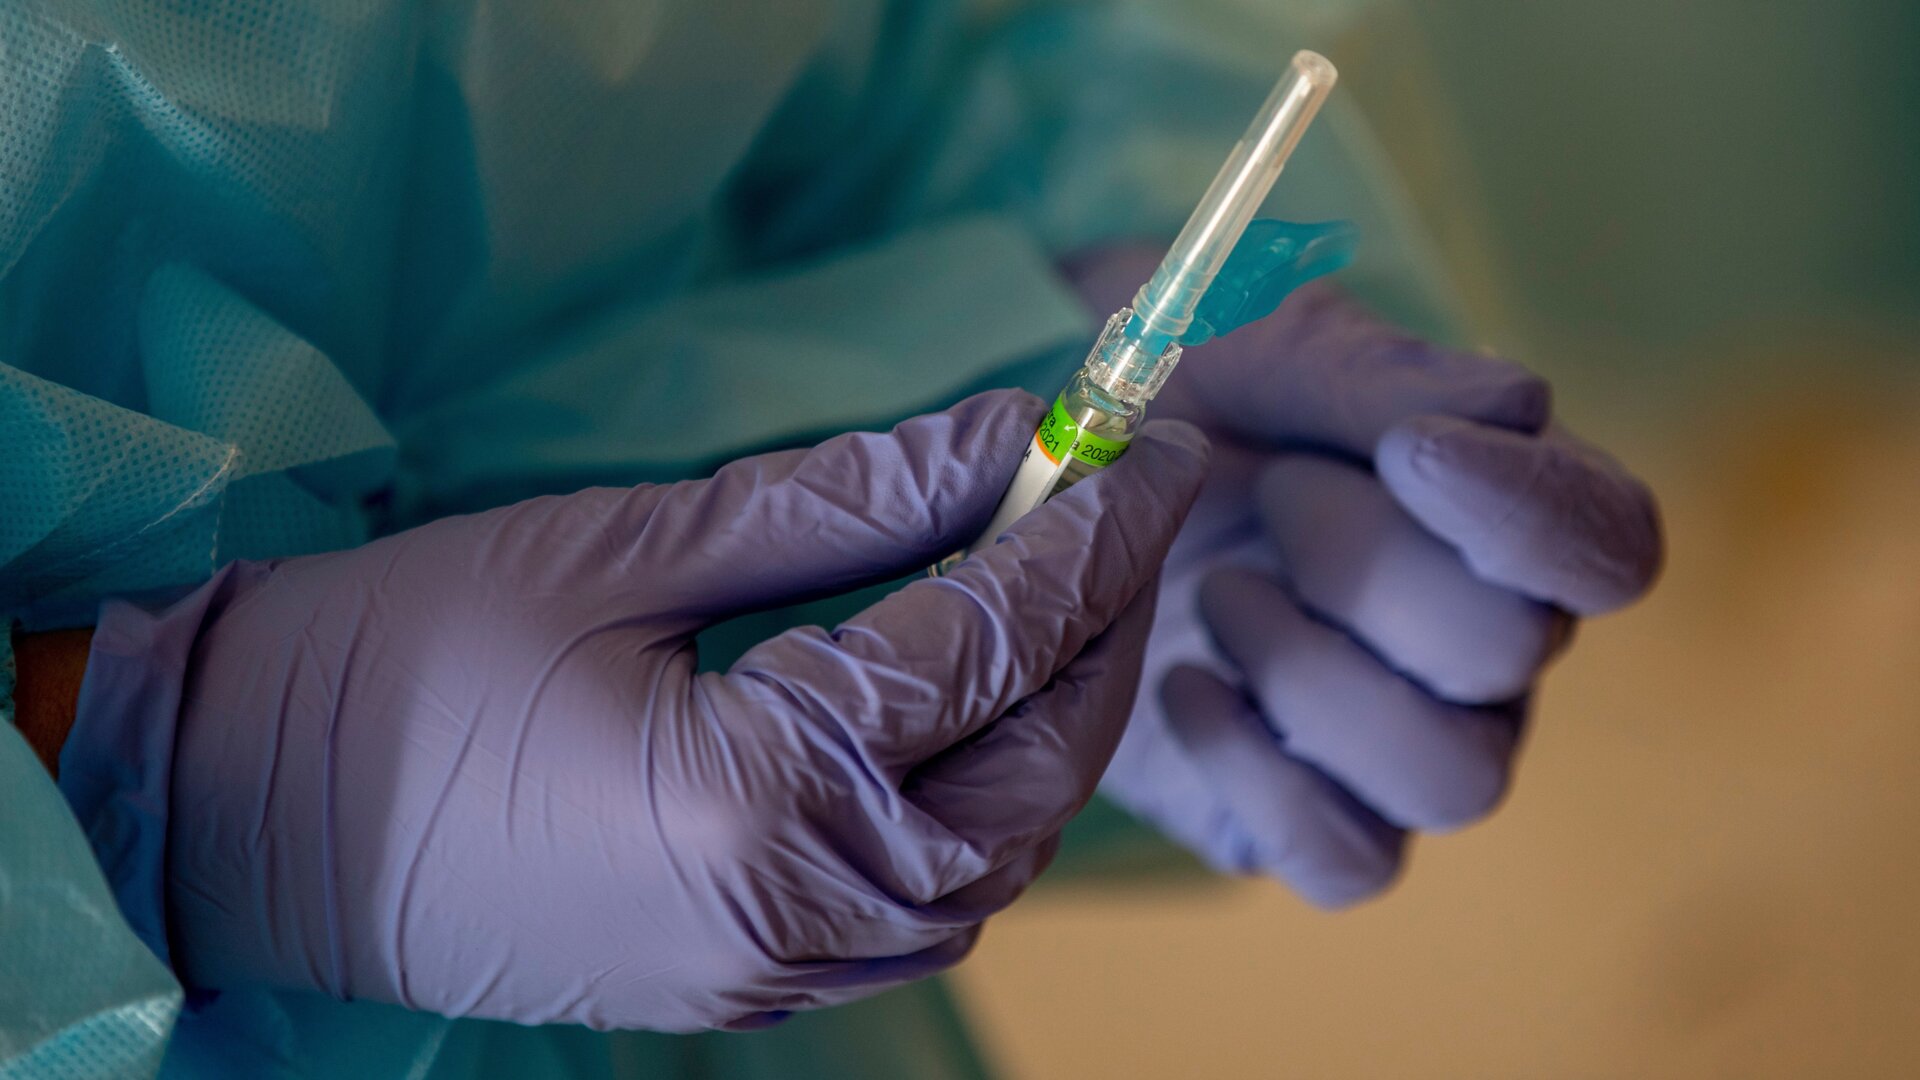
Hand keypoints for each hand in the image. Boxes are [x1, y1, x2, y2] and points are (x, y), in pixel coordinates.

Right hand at [74, 390, 1207, 1030]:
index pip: (990, 641)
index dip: (1088, 530)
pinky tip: (968, 720)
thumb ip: (840, 504)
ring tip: (1058, 602)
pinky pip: (923, 906)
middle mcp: (799, 910)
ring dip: (1051, 727)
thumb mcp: (621, 550)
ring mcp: (776, 971)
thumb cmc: (399, 660)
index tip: (1151, 443)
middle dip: (1103, 633)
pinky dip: (978, 806)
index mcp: (760, 795)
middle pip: (1035, 770)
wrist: (243, 817)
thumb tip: (1000, 436)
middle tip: (1128, 515)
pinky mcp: (749, 986)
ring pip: (998, 859)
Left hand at [1067, 250, 1661, 906]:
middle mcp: (1490, 646)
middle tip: (1268, 493)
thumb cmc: (1187, 407)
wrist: (1068, 504)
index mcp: (1508, 511)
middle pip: (1509, 650)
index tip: (1409, 453)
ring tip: (1218, 590)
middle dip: (1362, 562)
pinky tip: (1186, 683)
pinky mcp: (1324, 823)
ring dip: (1308, 672)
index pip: (1610, 543)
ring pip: (1452, 778)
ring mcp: (1415, 745)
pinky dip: (1254, 773)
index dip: (1529, 513)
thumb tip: (1519, 404)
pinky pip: (1352, 861)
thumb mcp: (1249, 346)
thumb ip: (1368, 371)